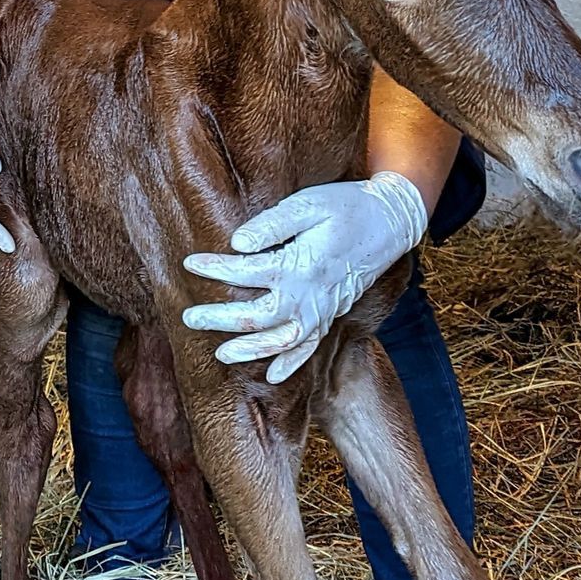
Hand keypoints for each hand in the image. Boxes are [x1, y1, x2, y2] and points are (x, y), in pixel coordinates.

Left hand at [181, 173, 428, 382]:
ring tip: (221, 355)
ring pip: (281, 341)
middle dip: (220, 320)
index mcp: (300, 264)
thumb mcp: (310, 203)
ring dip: (250, 350)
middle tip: (189, 317)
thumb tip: (237, 243)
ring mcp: (323, 309)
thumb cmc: (347, 206)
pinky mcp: (332, 313)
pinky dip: (291, 363)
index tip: (189, 264)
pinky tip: (272, 376)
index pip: (246, 272)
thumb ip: (273, 224)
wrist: (391, 222)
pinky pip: (310, 346)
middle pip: (257, 317)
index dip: (215, 269)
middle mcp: (309, 294)